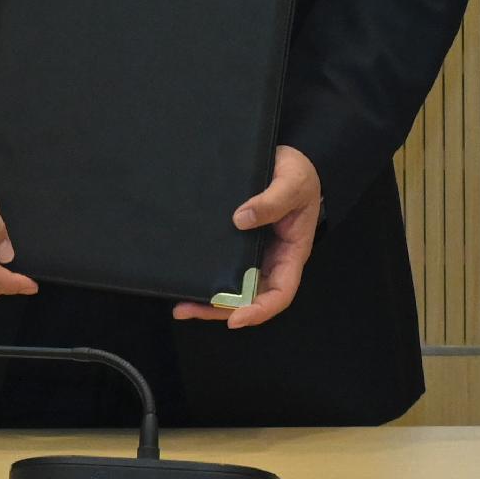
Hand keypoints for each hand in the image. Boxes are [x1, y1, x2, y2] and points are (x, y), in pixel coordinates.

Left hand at [178, 146, 323, 326]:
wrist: (285, 161)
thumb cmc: (299, 175)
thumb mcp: (292, 183)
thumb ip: (272, 201)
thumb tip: (241, 219)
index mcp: (291, 253)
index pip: (280, 293)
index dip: (260, 310)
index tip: (236, 317)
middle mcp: (272, 260)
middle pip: (251, 298)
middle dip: (222, 310)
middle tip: (189, 309)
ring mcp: (254, 255)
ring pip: (234, 287)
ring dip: (209, 301)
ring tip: (180, 306)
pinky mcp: (238, 244)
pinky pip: (224, 266)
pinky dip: (207, 277)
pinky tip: (186, 281)